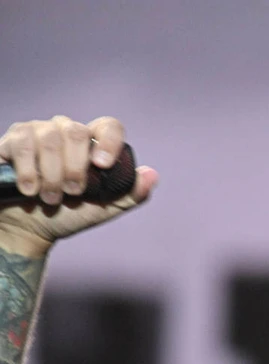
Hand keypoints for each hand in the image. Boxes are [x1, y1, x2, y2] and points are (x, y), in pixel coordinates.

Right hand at [0, 116, 157, 254]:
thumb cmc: (68, 215)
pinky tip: (29, 189)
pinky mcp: (13, 140)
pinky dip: (28, 169)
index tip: (103, 165)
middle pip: (77, 133)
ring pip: (50, 138)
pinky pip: (22, 142)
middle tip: (73, 193)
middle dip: (75, 167)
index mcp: (92, 145)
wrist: (29, 228)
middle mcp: (66, 132)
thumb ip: (130, 193)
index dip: (109, 141)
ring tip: (50, 198)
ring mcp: (38, 132)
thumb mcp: (104, 209)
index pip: (108, 126)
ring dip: (51, 173)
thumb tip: (152, 175)